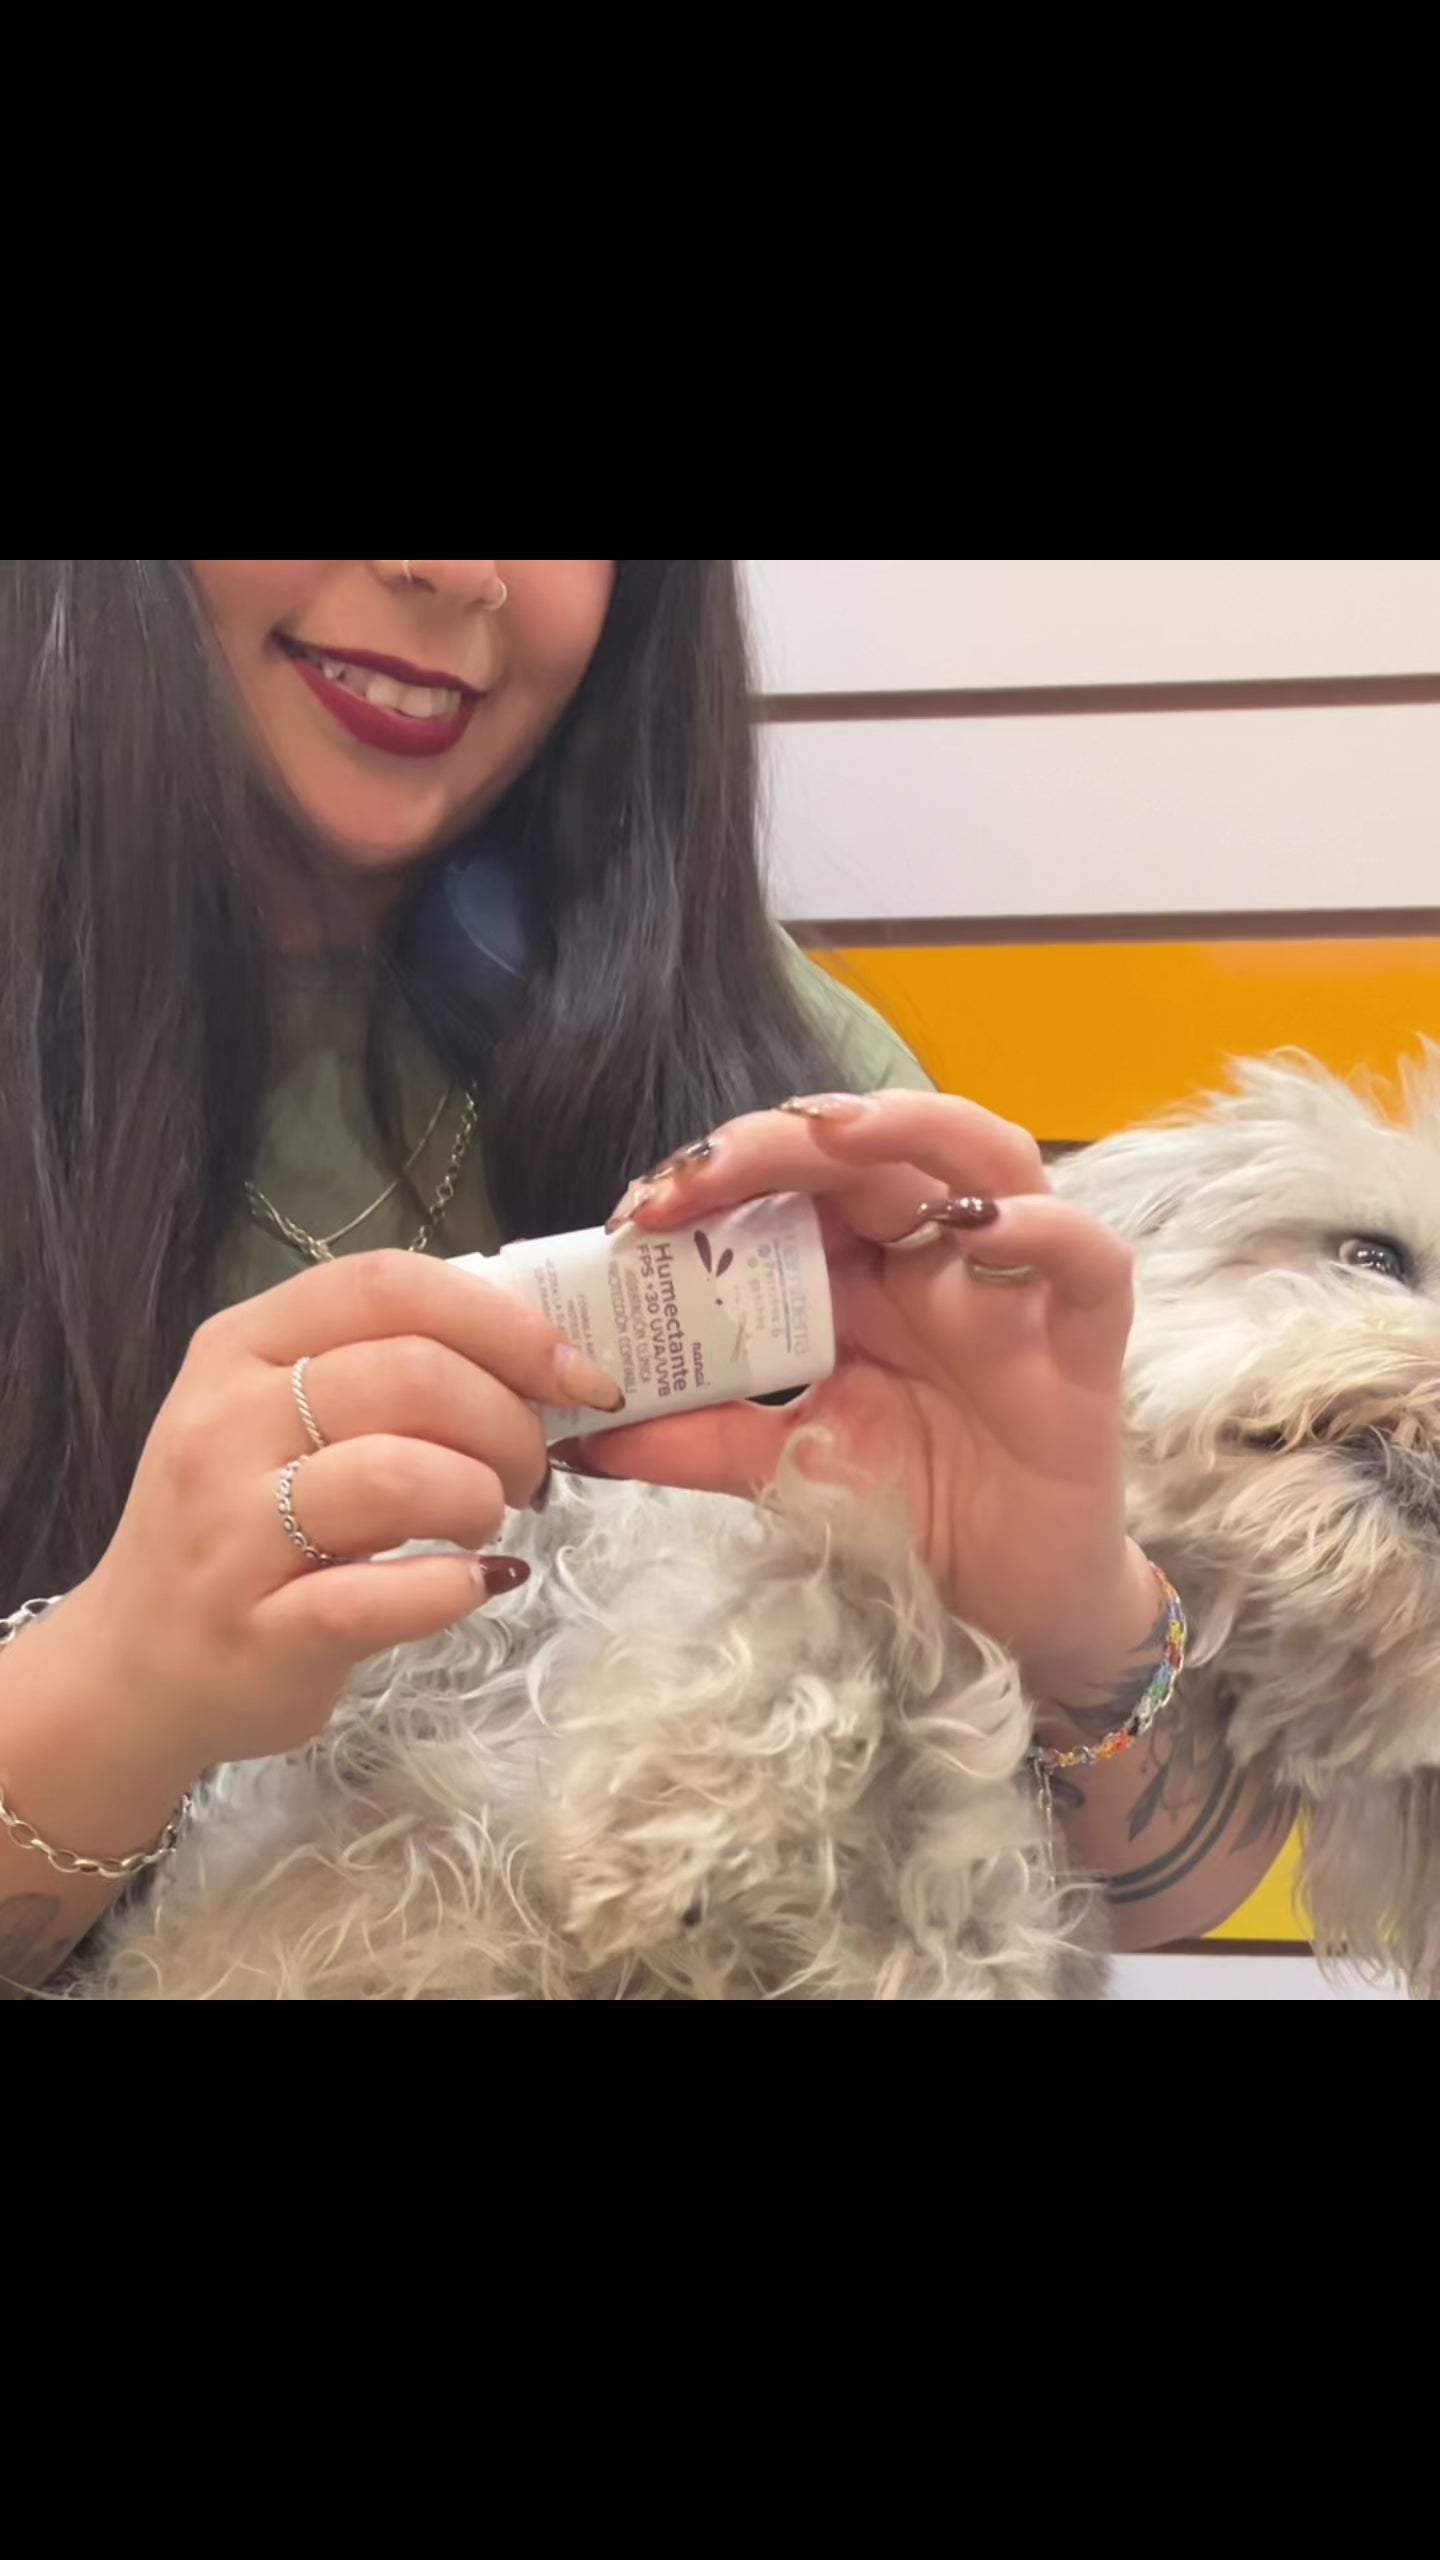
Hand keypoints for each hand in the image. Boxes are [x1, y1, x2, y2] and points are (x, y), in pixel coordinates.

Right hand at [66, 1251, 621, 1781]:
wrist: (136, 1670)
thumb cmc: (238, 1528)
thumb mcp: (281, 1419)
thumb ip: (382, 1370)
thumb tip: (535, 1356)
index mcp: (242, 1348)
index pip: (387, 1286)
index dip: (504, 1321)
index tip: (573, 1373)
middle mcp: (226, 1423)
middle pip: (412, 1374)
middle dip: (509, 1419)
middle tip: (529, 1470)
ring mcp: (233, 1529)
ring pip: (398, 1475)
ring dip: (480, 1497)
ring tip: (484, 1521)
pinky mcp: (260, 1629)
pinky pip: (378, 1595)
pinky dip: (451, 1587)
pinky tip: (471, 1584)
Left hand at [575, 1093, 1151, 1680]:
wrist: (1009, 1599)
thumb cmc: (910, 1505)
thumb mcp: (781, 1468)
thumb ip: (690, 1439)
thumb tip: (573, 1435)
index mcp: (859, 1270)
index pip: (789, 1182)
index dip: (717, 1177)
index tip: (639, 1214)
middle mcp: (935, 1254)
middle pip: (872, 1149)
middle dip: (782, 1141)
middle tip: (701, 1172)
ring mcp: (1016, 1283)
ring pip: (987, 1159)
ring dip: (911, 1130)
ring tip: (831, 1136)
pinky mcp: (1087, 1334)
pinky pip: (1088, 1259)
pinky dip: (1044, 1231)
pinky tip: (985, 1232)